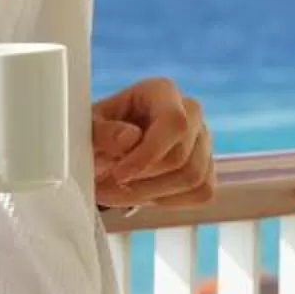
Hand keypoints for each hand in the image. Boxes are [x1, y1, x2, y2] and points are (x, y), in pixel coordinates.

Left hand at [91, 77, 213, 208]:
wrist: (104, 152)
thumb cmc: (97, 135)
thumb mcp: (87, 129)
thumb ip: (102, 132)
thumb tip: (130, 137)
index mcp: (161, 92)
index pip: (174, 123)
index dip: (148, 154)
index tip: (119, 174)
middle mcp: (190, 113)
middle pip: (181, 156)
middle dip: (142, 179)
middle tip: (107, 187)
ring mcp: (203, 141)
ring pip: (193, 178)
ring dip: (150, 194)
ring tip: (117, 193)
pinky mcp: (207, 169)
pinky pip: (201, 192)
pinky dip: (166, 201)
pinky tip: (140, 195)